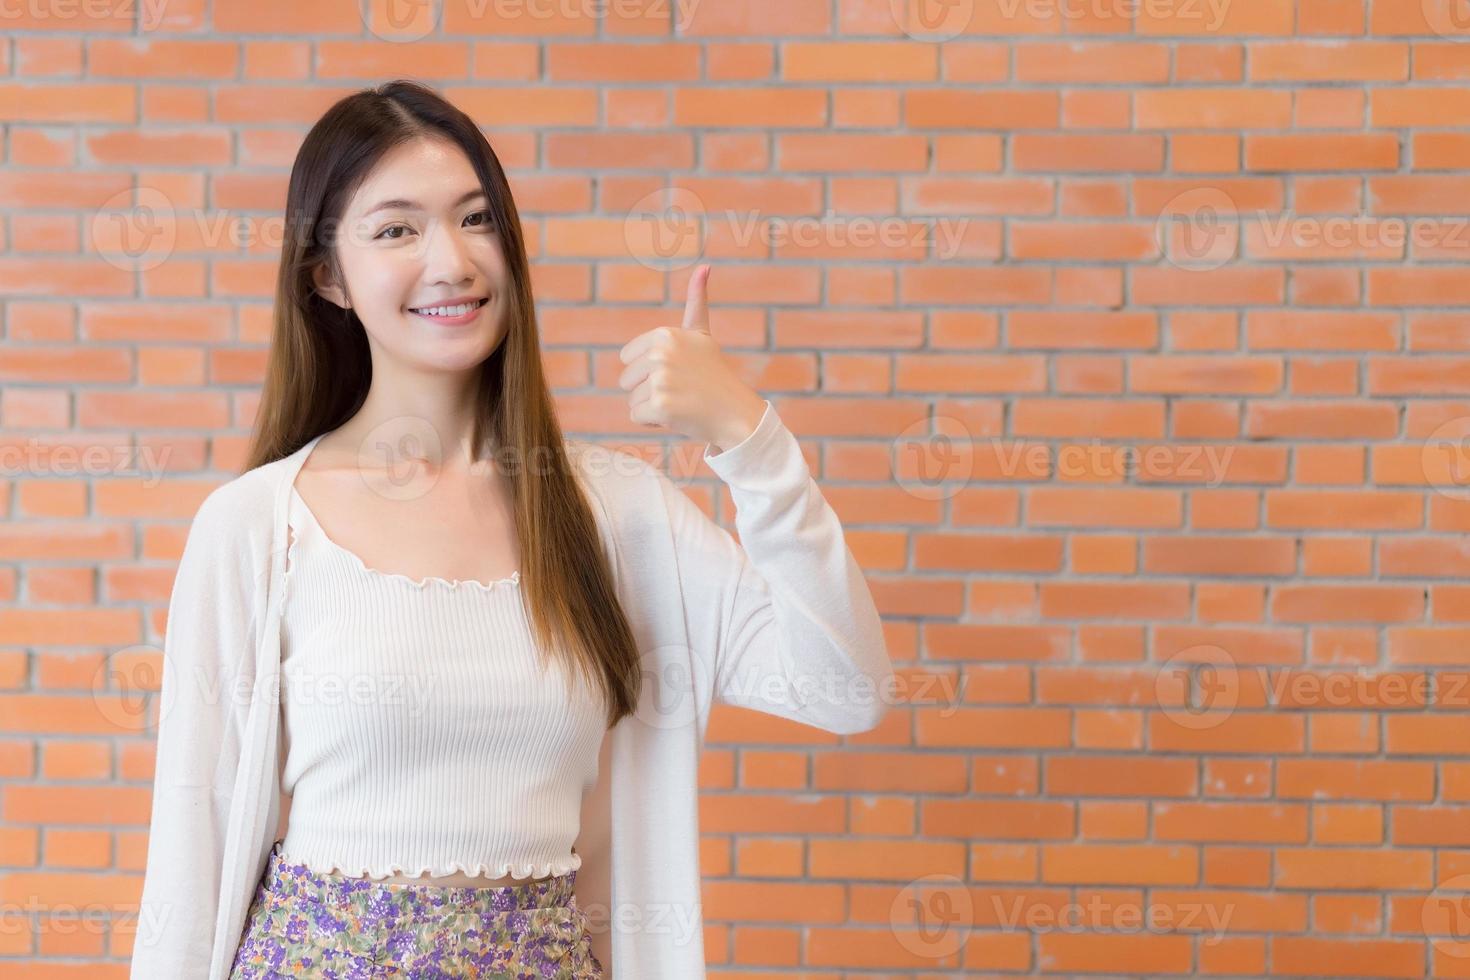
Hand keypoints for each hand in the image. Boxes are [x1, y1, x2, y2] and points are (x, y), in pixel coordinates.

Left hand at [617, 264, 767, 451]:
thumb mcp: (702, 334)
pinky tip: (678, 416)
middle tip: (680, 389)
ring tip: (681, 402)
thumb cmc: (714, 374)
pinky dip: (653, 422)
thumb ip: (696, 301)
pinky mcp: (660, 405)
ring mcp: (661, 379)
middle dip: (648, 390)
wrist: (735, 412)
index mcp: (665, 334)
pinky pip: (636, 416)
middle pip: (626, 379)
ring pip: (632, 399)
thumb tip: (705, 266)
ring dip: (652, 407)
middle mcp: (661, 353)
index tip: (676, 371)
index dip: (647, 370)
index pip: (627, 358)